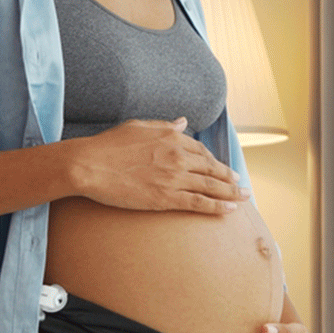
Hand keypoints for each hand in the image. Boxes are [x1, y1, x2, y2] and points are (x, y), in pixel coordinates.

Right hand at [68, 117, 248, 214]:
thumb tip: (183, 122)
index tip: (222, 168)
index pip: (201, 151)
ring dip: (230, 193)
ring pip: (210, 186)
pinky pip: (198, 203)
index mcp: (171, 137)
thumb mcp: (139, 126)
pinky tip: (229, 210)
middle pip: (211, 169)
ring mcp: (174, 178)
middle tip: (240, 184)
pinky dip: (216, 207)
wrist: (89, 165)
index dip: (214, 161)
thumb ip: (165, 125)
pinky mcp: (166, 198)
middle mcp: (178, 157)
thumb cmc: (109, 145)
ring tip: (243, 198)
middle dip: (228, 177)